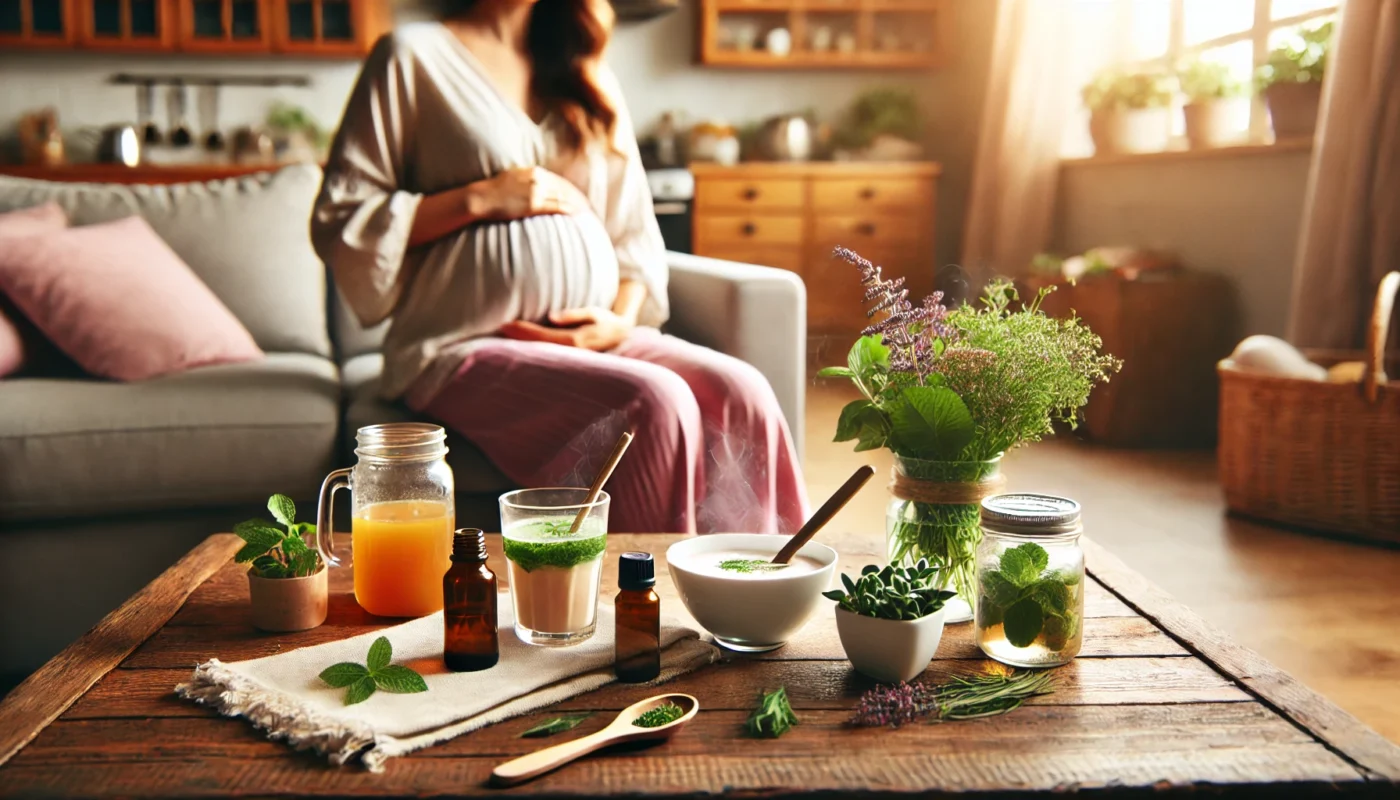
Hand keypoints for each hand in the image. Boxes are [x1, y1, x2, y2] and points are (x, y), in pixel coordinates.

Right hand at [465, 167, 588, 221]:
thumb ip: (525, 184)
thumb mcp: (510, 181)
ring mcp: (536, 191)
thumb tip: (532, 194)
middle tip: (589, 208)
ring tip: (588, 214)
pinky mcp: (533, 203)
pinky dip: (570, 209)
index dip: (571, 190)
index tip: (579, 198)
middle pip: (565, 188)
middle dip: (578, 198)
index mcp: (532, 172)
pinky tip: (578, 215)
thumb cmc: (492, 194)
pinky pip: (557, 206)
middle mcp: (537, 179)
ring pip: (564, 197)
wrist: (480, 198)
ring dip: (578, 205)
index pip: (558, 181)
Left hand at [499, 307, 633, 351]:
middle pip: (537, 346)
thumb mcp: (594, 313)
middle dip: (518, 338)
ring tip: (504, 335)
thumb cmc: (607, 321)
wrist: (621, 335)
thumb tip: (552, 317)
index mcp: (575, 341)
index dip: (523, 331)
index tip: (506, 324)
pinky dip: (531, 348)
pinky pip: (546, 352)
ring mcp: (570, 358)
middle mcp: (571, 352)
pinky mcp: (568, 357)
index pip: (542, 336)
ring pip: (541, 352)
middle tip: (498, 328)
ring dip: (522, 344)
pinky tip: (520, 344)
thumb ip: (574, 315)